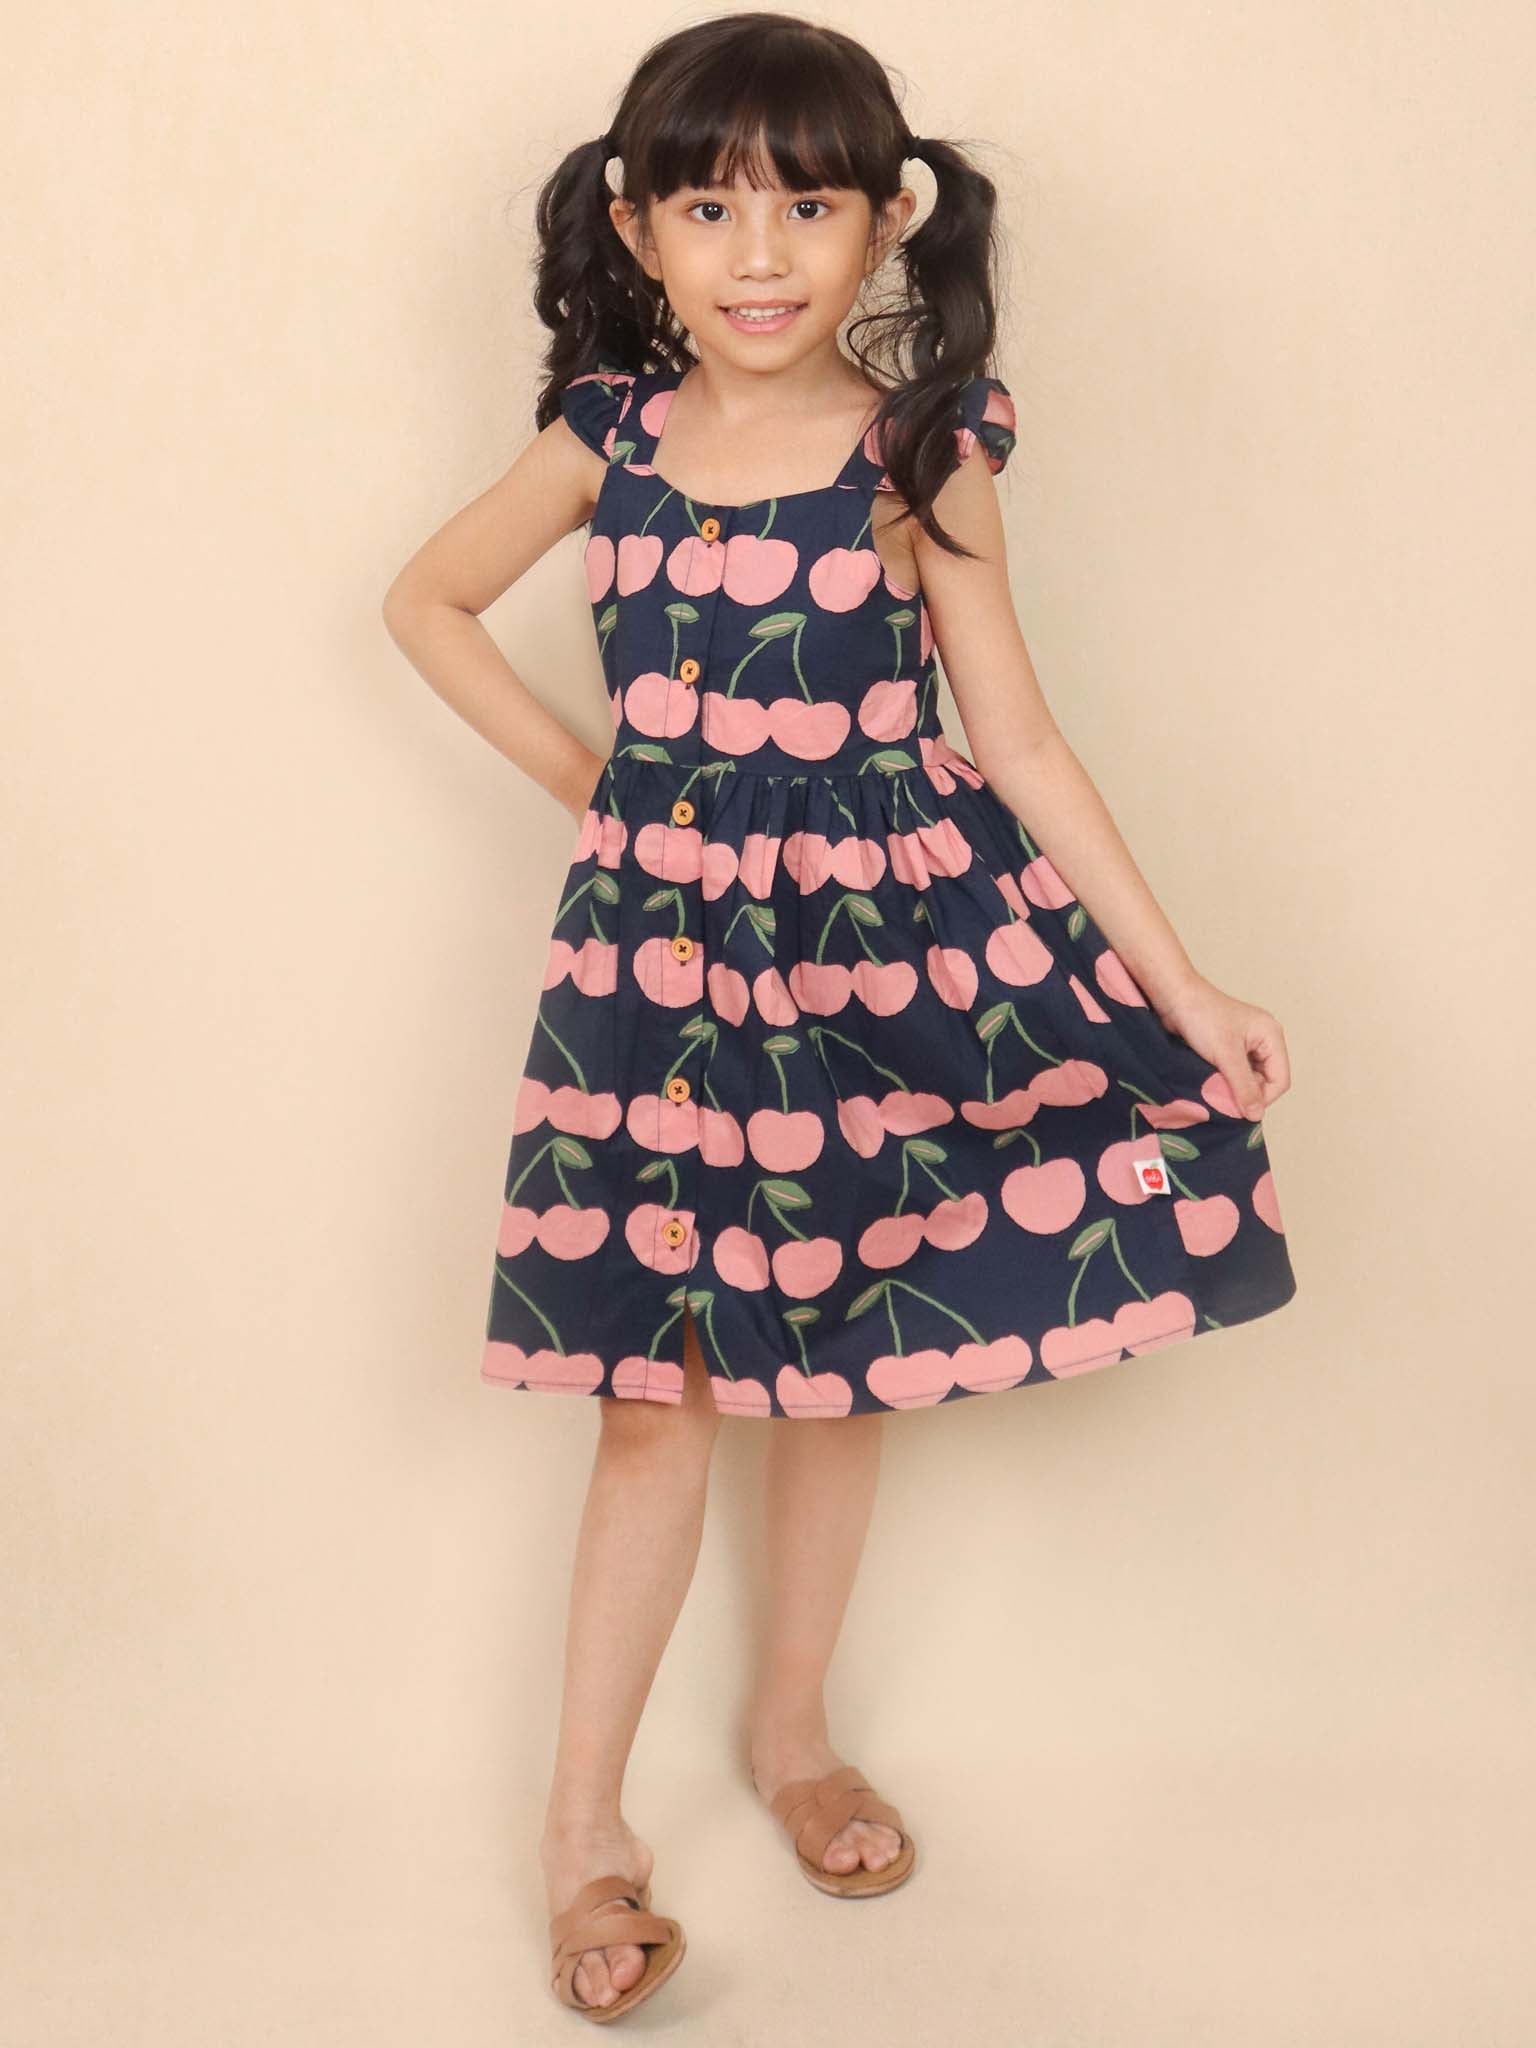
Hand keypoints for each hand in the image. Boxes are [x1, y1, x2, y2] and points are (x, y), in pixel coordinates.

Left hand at [1153, 975, 1290, 1120]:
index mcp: (1271, 1036)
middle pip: (1266, 1081)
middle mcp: (1263, 1040)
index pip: (1280, 1080)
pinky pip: (1235, 1072)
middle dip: (1247, 1094)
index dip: (1262, 1099)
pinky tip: (1211, 1083)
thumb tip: (1256, 1115)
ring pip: (1248, 1079)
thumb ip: (1243, 1087)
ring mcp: (1246, 1044)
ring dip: (1234, 1088)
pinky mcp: (1229, 1047)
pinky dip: (1225, 1081)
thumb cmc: (1202, 1018)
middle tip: (1223, 1099)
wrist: (1173, 996)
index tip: (1239, 1109)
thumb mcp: (1226, 1056)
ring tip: (1215, 1090)